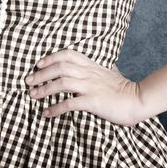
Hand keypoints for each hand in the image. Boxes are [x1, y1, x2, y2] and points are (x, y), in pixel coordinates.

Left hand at [25, 49, 144, 126]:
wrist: (138, 99)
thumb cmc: (123, 88)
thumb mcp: (110, 72)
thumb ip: (100, 68)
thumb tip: (99, 66)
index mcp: (92, 65)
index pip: (68, 54)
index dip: (51, 57)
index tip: (39, 63)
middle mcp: (89, 73)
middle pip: (60, 67)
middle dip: (41, 73)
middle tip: (28, 81)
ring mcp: (91, 87)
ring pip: (62, 82)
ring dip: (44, 89)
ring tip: (32, 95)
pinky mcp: (93, 102)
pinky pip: (70, 103)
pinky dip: (55, 108)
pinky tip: (46, 113)